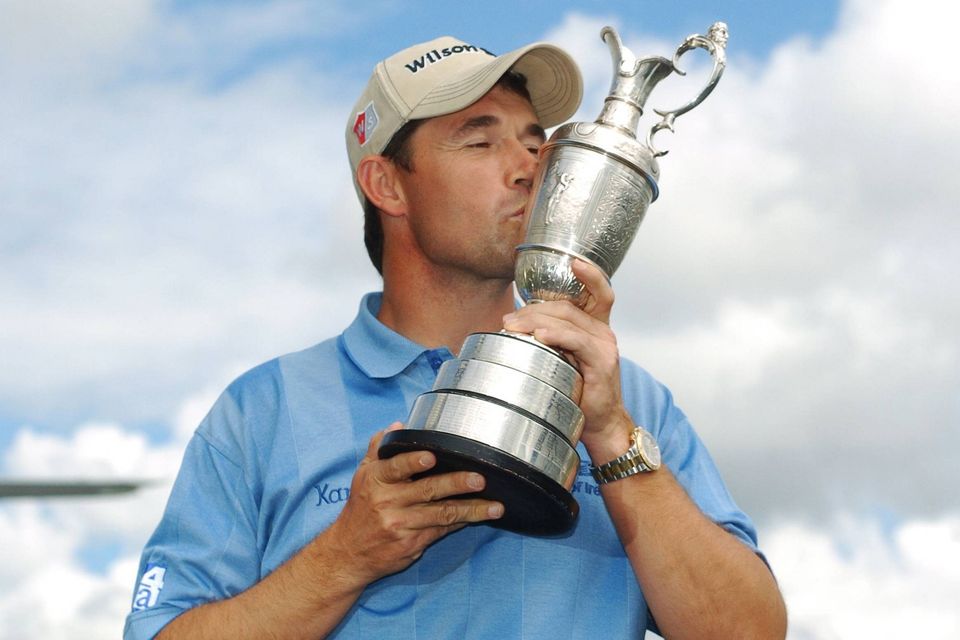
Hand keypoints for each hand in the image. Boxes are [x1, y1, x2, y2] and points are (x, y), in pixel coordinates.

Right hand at [324, 424, 503, 584]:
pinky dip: (462, 522)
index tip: (431, 456)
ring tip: (495, 506)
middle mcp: (388, 502)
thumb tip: (398, 425)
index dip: (413, 462)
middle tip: (479, 479)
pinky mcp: (412, 543)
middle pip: (427, 490)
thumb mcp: (363, 476)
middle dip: (456, 484)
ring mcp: (401, 525)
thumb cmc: (360, 509)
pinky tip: (481, 517)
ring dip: (472, 510)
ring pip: (442, 514)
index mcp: (376, 480)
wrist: (348, 553)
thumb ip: (379, 449)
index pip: (395, 468)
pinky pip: (442, 530)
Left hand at [503, 260, 632, 458]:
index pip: (598, 292)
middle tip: (508, 320)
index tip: (573, 261)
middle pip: (567, 306)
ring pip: (568, 320)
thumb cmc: (580, 393)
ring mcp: (605, 345)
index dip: (589, 274)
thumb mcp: (564, 361)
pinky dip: (556, 336)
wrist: (602, 424)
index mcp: (596, 328)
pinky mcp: (602, 361)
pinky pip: (576, 341)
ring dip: (536, 320)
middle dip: (533, 309)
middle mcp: (603, 332)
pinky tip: (539, 337)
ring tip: (513, 327)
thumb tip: (515, 327)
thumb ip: (550, 341)